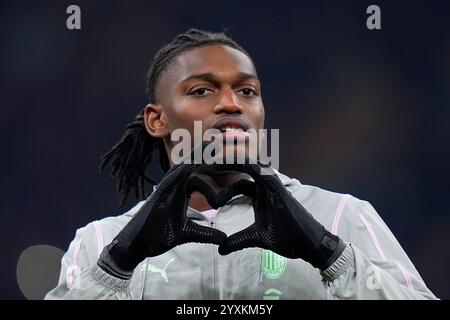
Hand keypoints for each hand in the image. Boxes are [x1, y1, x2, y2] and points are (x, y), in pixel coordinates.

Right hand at [98, 144, 253, 277]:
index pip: (202, 172)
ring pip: (189, 162)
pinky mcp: (164, 188)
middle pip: (197, 161)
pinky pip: (180, 172)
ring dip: (205, 151)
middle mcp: (176, 182)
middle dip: (213, 151)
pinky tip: (205, 155)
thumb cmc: (158, 236)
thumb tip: (224, 238)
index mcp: (182, 189)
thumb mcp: (188, 233)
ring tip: (221, 140)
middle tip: (232, 140)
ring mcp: (169, 183)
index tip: (235, 158)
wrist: (137, 243)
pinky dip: (193, 162)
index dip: (218, 164)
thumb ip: (206, 233)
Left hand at [216, 160, 345, 269]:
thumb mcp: (255, 238)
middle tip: (202, 159)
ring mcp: (271, 183)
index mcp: (259, 194)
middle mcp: (265, 185)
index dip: (222, 177)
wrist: (308, 243)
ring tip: (210, 156)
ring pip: (248, 163)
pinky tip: (227, 161)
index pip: (238, 180)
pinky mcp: (276, 185)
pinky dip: (242, 163)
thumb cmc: (287, 238)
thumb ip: (238, 240)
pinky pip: (257, 169)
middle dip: (223, 162)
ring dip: (229, 158)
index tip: (203, 175)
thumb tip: (221, 249)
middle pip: (241, 166)